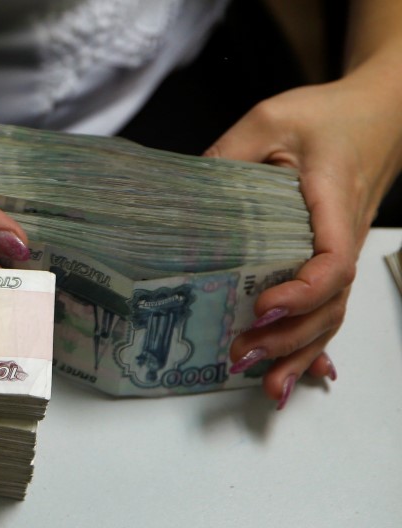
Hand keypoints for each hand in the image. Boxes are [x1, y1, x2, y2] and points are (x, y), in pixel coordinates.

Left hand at [204, 76, 401, 407]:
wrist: (376, 114)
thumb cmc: (325, 115)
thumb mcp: (269, 120)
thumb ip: (228, 153)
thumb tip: (180, 197)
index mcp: (334, 202)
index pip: (332, 260)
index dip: (301, 292)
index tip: (262, 306)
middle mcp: (346, 236)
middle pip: (330, 303)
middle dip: (289, 338)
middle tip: (242, 354)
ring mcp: (344, 251)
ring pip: (332, 314)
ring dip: (299, 351)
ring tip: (266, 384)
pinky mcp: (334, 257)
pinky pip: (330, 306)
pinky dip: (314, 343)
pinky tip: (299, 374)